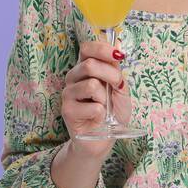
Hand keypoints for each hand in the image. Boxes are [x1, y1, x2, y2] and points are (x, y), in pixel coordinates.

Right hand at [60, 38, 131, 159]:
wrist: (103, 139)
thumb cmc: (111, 113)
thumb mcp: (119, 88)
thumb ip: (116, 70)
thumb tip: (117, 48)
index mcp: (85, 69)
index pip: (87, 48)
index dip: (102, 48)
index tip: (118, 56)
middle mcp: (73, 78)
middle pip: (89, 65)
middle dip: (111, 75)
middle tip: (117, 88)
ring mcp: (68, 94)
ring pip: (91, 85)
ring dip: (105, 97)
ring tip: (104, 106)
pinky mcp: (67, 111)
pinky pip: (92, 106)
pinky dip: (102, 113)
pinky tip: (98, 118)